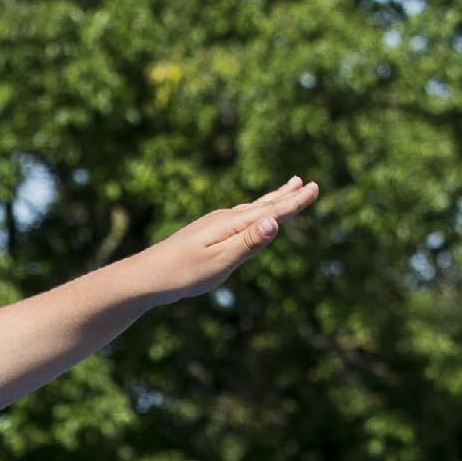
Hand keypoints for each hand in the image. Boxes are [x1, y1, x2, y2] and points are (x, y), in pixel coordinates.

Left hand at [144, 177, 318, 303]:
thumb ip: (248, 243)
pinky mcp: (205, 234)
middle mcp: (224, 219)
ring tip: (286, 189)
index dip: (295, 202)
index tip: (315, 188)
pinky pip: (237, 218)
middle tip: (306, 183)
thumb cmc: (182, 274)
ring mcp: (213, 225)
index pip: (271, 211)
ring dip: (271, 199)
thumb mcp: (219, 262)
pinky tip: (249, 216)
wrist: (145, 277)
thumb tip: (275, 221)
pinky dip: (252, 212)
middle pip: (262, 205)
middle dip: (286, 196)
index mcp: (231, 224)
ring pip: (250, 209)